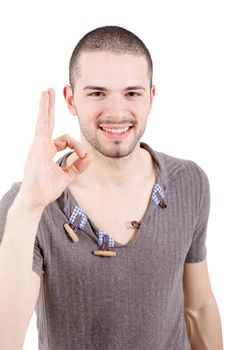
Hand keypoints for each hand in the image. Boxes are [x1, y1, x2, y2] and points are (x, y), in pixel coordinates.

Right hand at [18, 88, 92, 210]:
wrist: (35, 199)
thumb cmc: (46, 189)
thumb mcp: (67, 176)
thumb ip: (79, 166)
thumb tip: (90, 155)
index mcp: (48, 151)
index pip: (65, 140)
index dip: (77, 146)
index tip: (84, 155)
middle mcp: (42, 145)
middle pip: (48, 122)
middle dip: (50, 108)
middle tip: (50, 92)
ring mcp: (38, 145)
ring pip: (44, 121)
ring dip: (46, 105)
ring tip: (47, 91)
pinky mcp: (37, 147)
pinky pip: (42, 126)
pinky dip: (44, 112)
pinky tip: (44, 99)